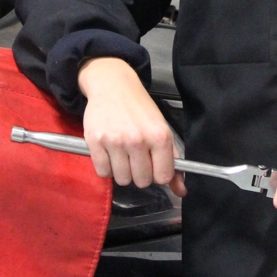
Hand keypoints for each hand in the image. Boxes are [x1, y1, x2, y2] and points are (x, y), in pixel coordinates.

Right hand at [77, 56, 185, 195]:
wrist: (113, 86)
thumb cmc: (140, 109)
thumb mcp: (161, 130)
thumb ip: (172, 161)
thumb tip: (181, 191)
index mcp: (160, 137)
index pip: (163, 177)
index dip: (157, 174)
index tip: (153, 164)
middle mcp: (138, 140)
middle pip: (141, 181)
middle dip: (139, 173)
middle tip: (135, 157)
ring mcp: (115, 141)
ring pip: (121, 179)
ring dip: (121, 171)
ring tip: (121, 153)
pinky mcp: (95, 141)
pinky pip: (103, 172)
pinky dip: (106, 167)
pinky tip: (109, 152)